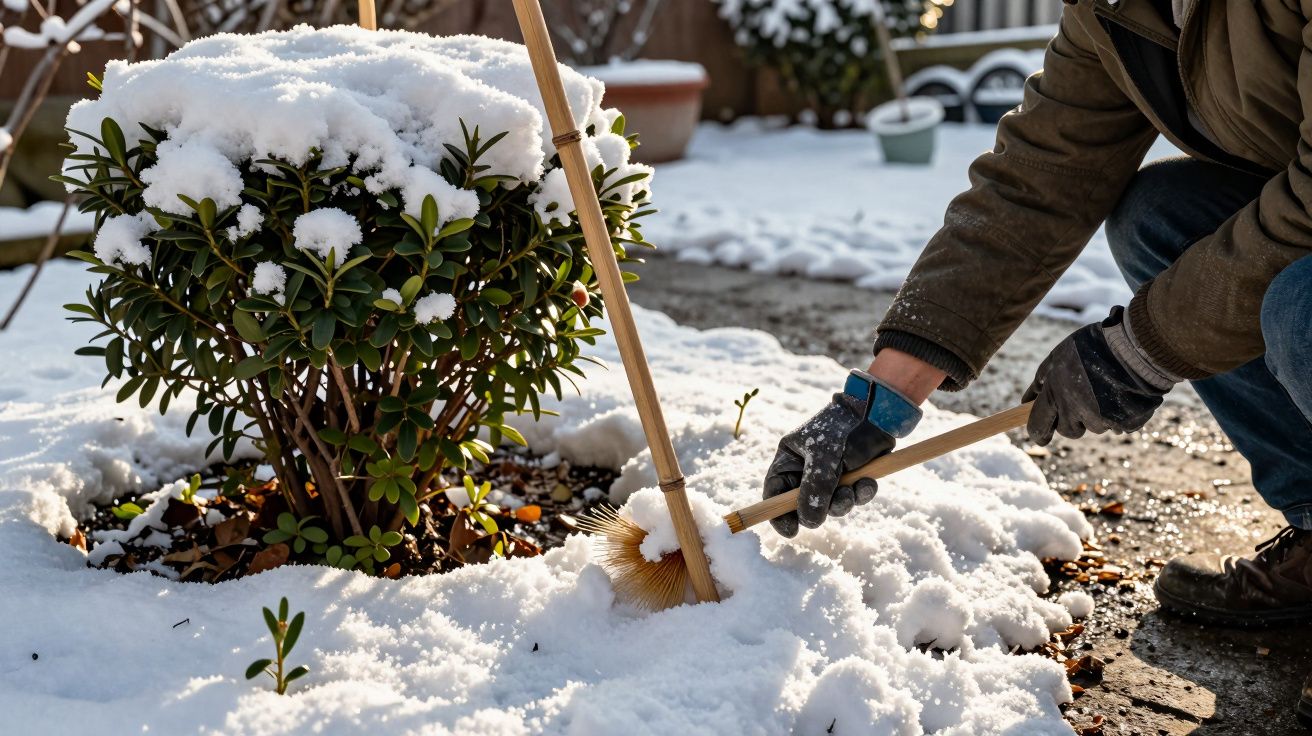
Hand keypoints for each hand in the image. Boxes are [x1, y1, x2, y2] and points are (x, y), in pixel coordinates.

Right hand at [763, 371, 917, 537]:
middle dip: (822, 508)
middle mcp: (807, 469)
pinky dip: (861, 494)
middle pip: (804, 504)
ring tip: (855, 488)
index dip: (778, 513)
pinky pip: (853, 497)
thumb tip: (810, 522)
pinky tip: (869, 482)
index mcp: (790, 459)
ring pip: (832, 504)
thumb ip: (814, 490)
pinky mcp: (853, 476)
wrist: (877, 411)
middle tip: (836, 503)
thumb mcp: (823, 457)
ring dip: (845, 502)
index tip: (791, 531)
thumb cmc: (841, 427)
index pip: (775, 491)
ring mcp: (830, 474)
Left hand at [1025, 306, 1178, 444]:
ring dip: (1098, 415)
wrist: (1135, 345)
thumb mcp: (1057, 357)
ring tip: (1106, 389)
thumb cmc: (1092, 347)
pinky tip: (1123, 395)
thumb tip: (1026, 401)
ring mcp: (1103, 420)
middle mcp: (1076, 412)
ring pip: (1095, 427)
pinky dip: (1120, 415)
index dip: (1038, 433)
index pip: (1038, 426)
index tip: (1041, 437)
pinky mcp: (1126, 423)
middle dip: (1073, 420)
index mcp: (1056, 395)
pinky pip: (1119, 426)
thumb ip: (1041, 381)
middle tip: (1082, 399)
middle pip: (1069, 431)